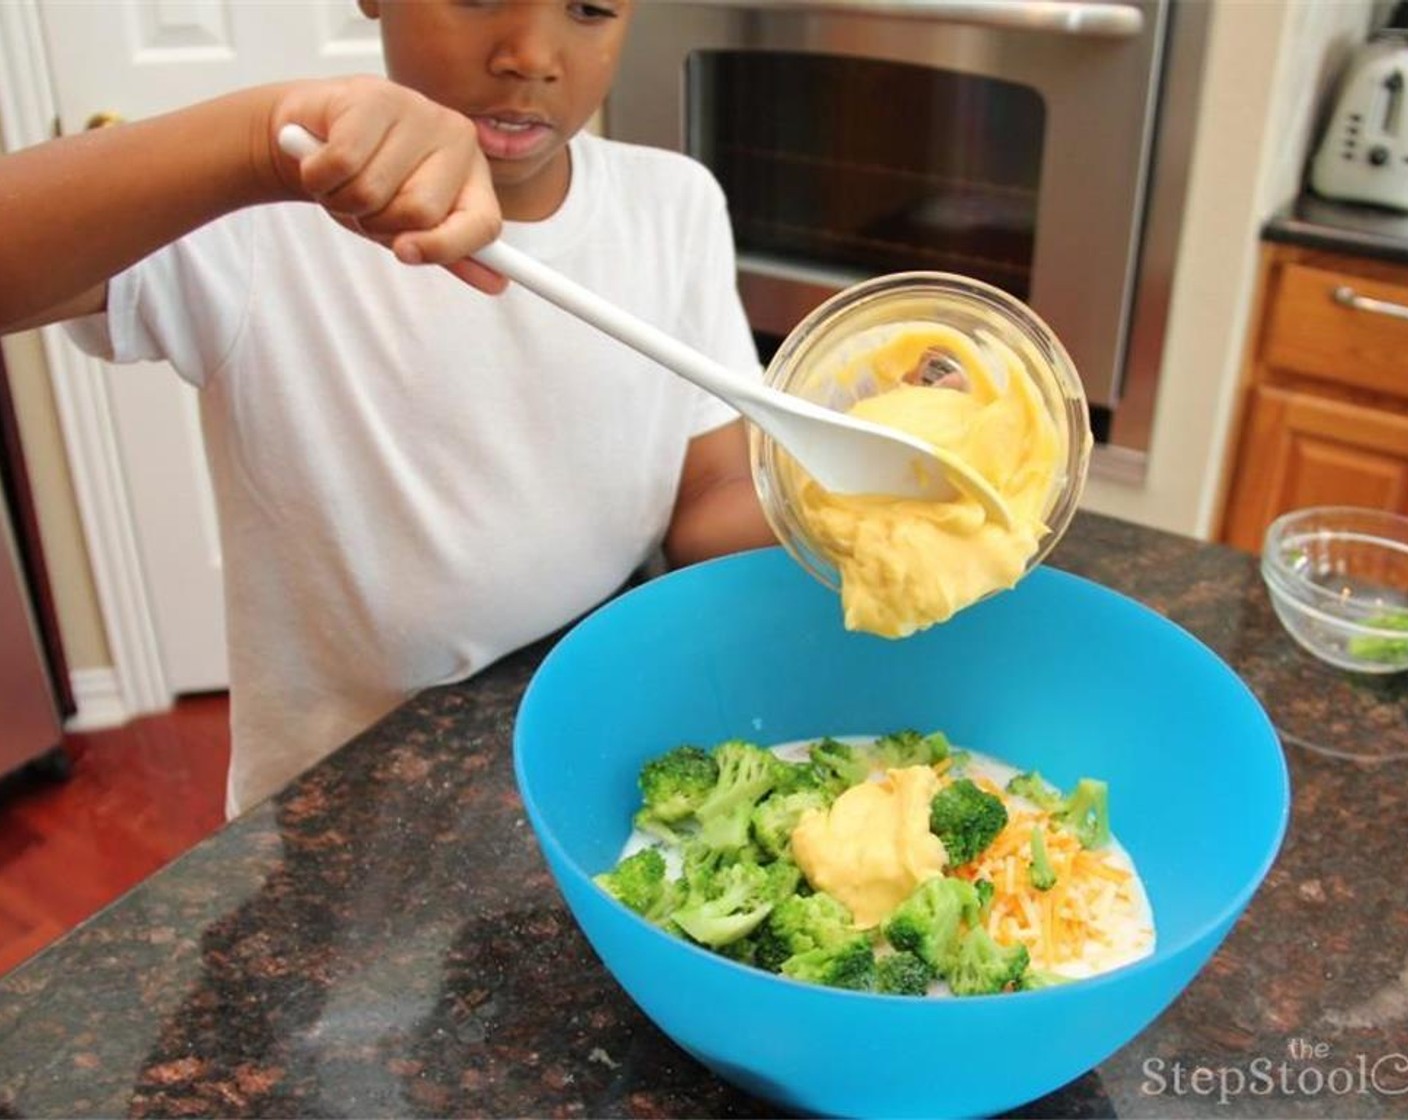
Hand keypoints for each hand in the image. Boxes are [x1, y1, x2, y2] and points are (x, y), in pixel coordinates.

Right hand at [271, 76, 505, 293]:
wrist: (307, 131)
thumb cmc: (365, 176)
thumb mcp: (408, 224)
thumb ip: (449, 250)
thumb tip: (496, 284)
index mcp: (474, 174)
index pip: (483, 225)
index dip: (444, 248)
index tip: (405, 251)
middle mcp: (456, 138)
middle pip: (420, 213)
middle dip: (377, 222)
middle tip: (363, 202)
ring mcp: (418, 110)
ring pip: (373, 192)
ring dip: (341, 199)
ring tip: (341, 178)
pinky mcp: (372, 96)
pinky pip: (342, 164)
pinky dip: (319, 176)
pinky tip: (319, 158)